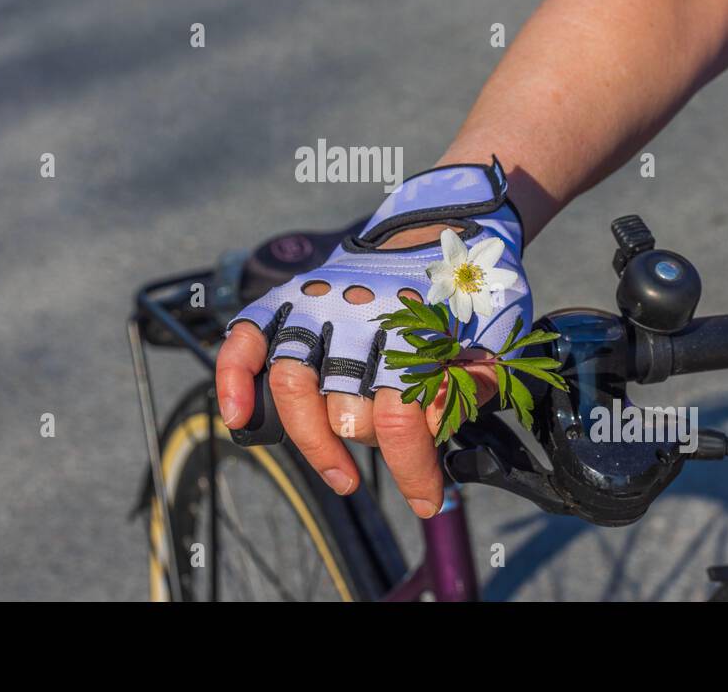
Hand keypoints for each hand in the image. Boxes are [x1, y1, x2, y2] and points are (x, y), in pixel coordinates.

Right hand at [215, 160, 531, 517]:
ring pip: (293, 386)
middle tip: (402, 462)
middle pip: (348, 411)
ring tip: (340, 474)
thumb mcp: (494, 331)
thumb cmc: (466, 291)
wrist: (440, 228)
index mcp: (409, 326)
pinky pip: (247, 338)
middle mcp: (355, 318)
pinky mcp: (289, 300)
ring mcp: (317, 307)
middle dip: (376, 448)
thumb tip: (448, 417)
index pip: (401, 416)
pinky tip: (238, 416)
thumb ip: (478, 378)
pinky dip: (233, 376)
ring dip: (313, 441)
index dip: (414, 468)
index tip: (429, 498)